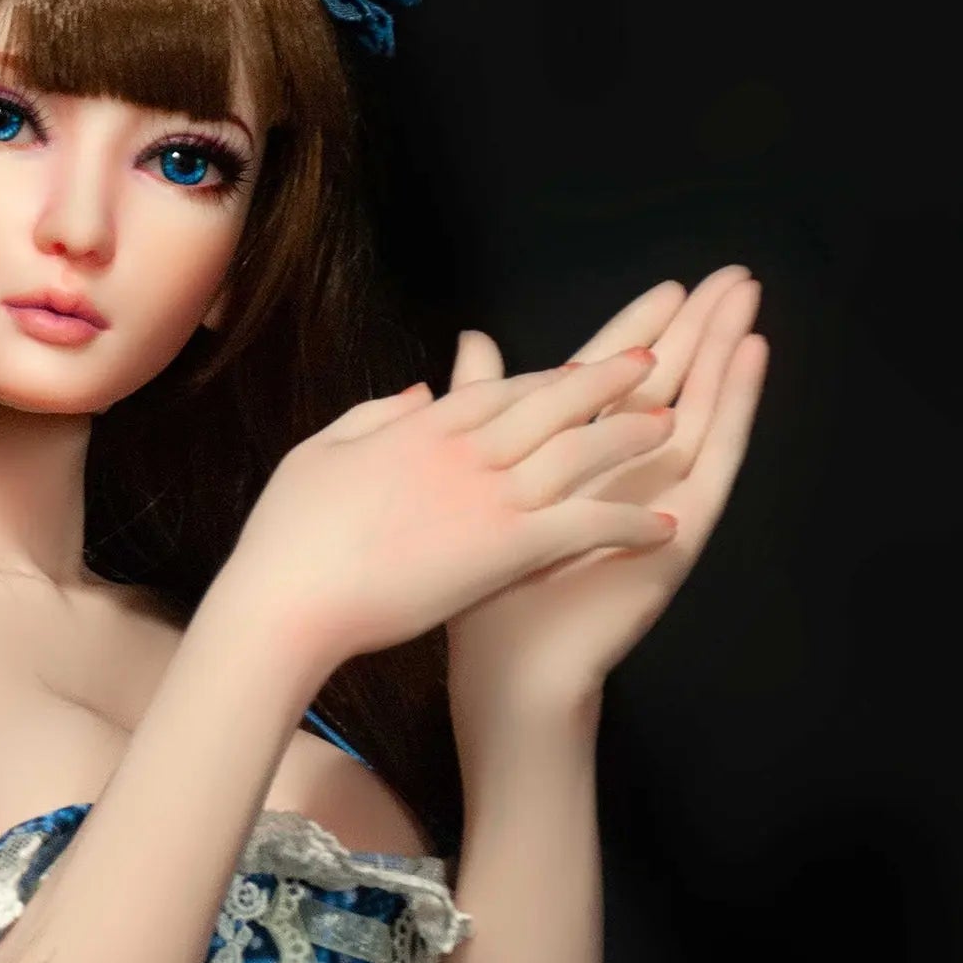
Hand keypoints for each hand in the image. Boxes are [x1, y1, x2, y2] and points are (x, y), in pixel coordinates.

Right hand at [228, 351, 682, 677]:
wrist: (286, 602)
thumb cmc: (287, 540)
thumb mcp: (317, 455)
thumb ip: (372, 417)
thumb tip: (422, 391)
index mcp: (419, 428)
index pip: (499, 389)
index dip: (547, 375)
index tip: (581, 364)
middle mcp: (463, 450)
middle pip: (551, 402)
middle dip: (606, 379)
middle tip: (654, 359)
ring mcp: (487, 496)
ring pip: (580, 452)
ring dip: (630, 438)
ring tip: (676, 425)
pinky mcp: (504, 548)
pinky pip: (583, 526)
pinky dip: (627, 522)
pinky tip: (665, 527)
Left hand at [443, 266, 768, 719]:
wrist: (509, 666)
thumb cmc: (487, 587)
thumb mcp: (480, 479)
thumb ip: (484, 403)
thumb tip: (472, 336)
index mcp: (576, 464)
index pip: (616, 383)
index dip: (643, 332)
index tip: (672, 283)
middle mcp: (625, 478)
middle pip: (670, 386)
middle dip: (700, 330)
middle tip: (734, 273)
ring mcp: (657, 500)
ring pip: (701, 409)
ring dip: (726, 351)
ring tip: (750, 297)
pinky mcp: (678, 527)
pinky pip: (715, 456)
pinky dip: (735, 406)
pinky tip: (752, 358)